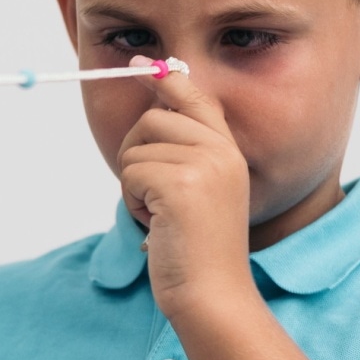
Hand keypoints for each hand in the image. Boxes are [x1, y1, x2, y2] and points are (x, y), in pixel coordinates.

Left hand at [115, 64, 254, 318]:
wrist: (212, 294)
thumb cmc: (197, 253)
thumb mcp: (200, 195)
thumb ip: (184, 157)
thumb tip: (152, 117)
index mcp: (229, 153)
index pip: (197, 99)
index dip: (167, 80)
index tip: (141, 65)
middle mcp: (220, 152)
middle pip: (153, 119)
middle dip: (136, 153)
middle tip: (148, 194)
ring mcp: (203, 165)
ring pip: (136, 148)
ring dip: (134, 185)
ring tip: (160, 216)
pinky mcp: (179, 184)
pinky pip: (130, 173)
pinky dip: (131, 202)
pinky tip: (155, 226)